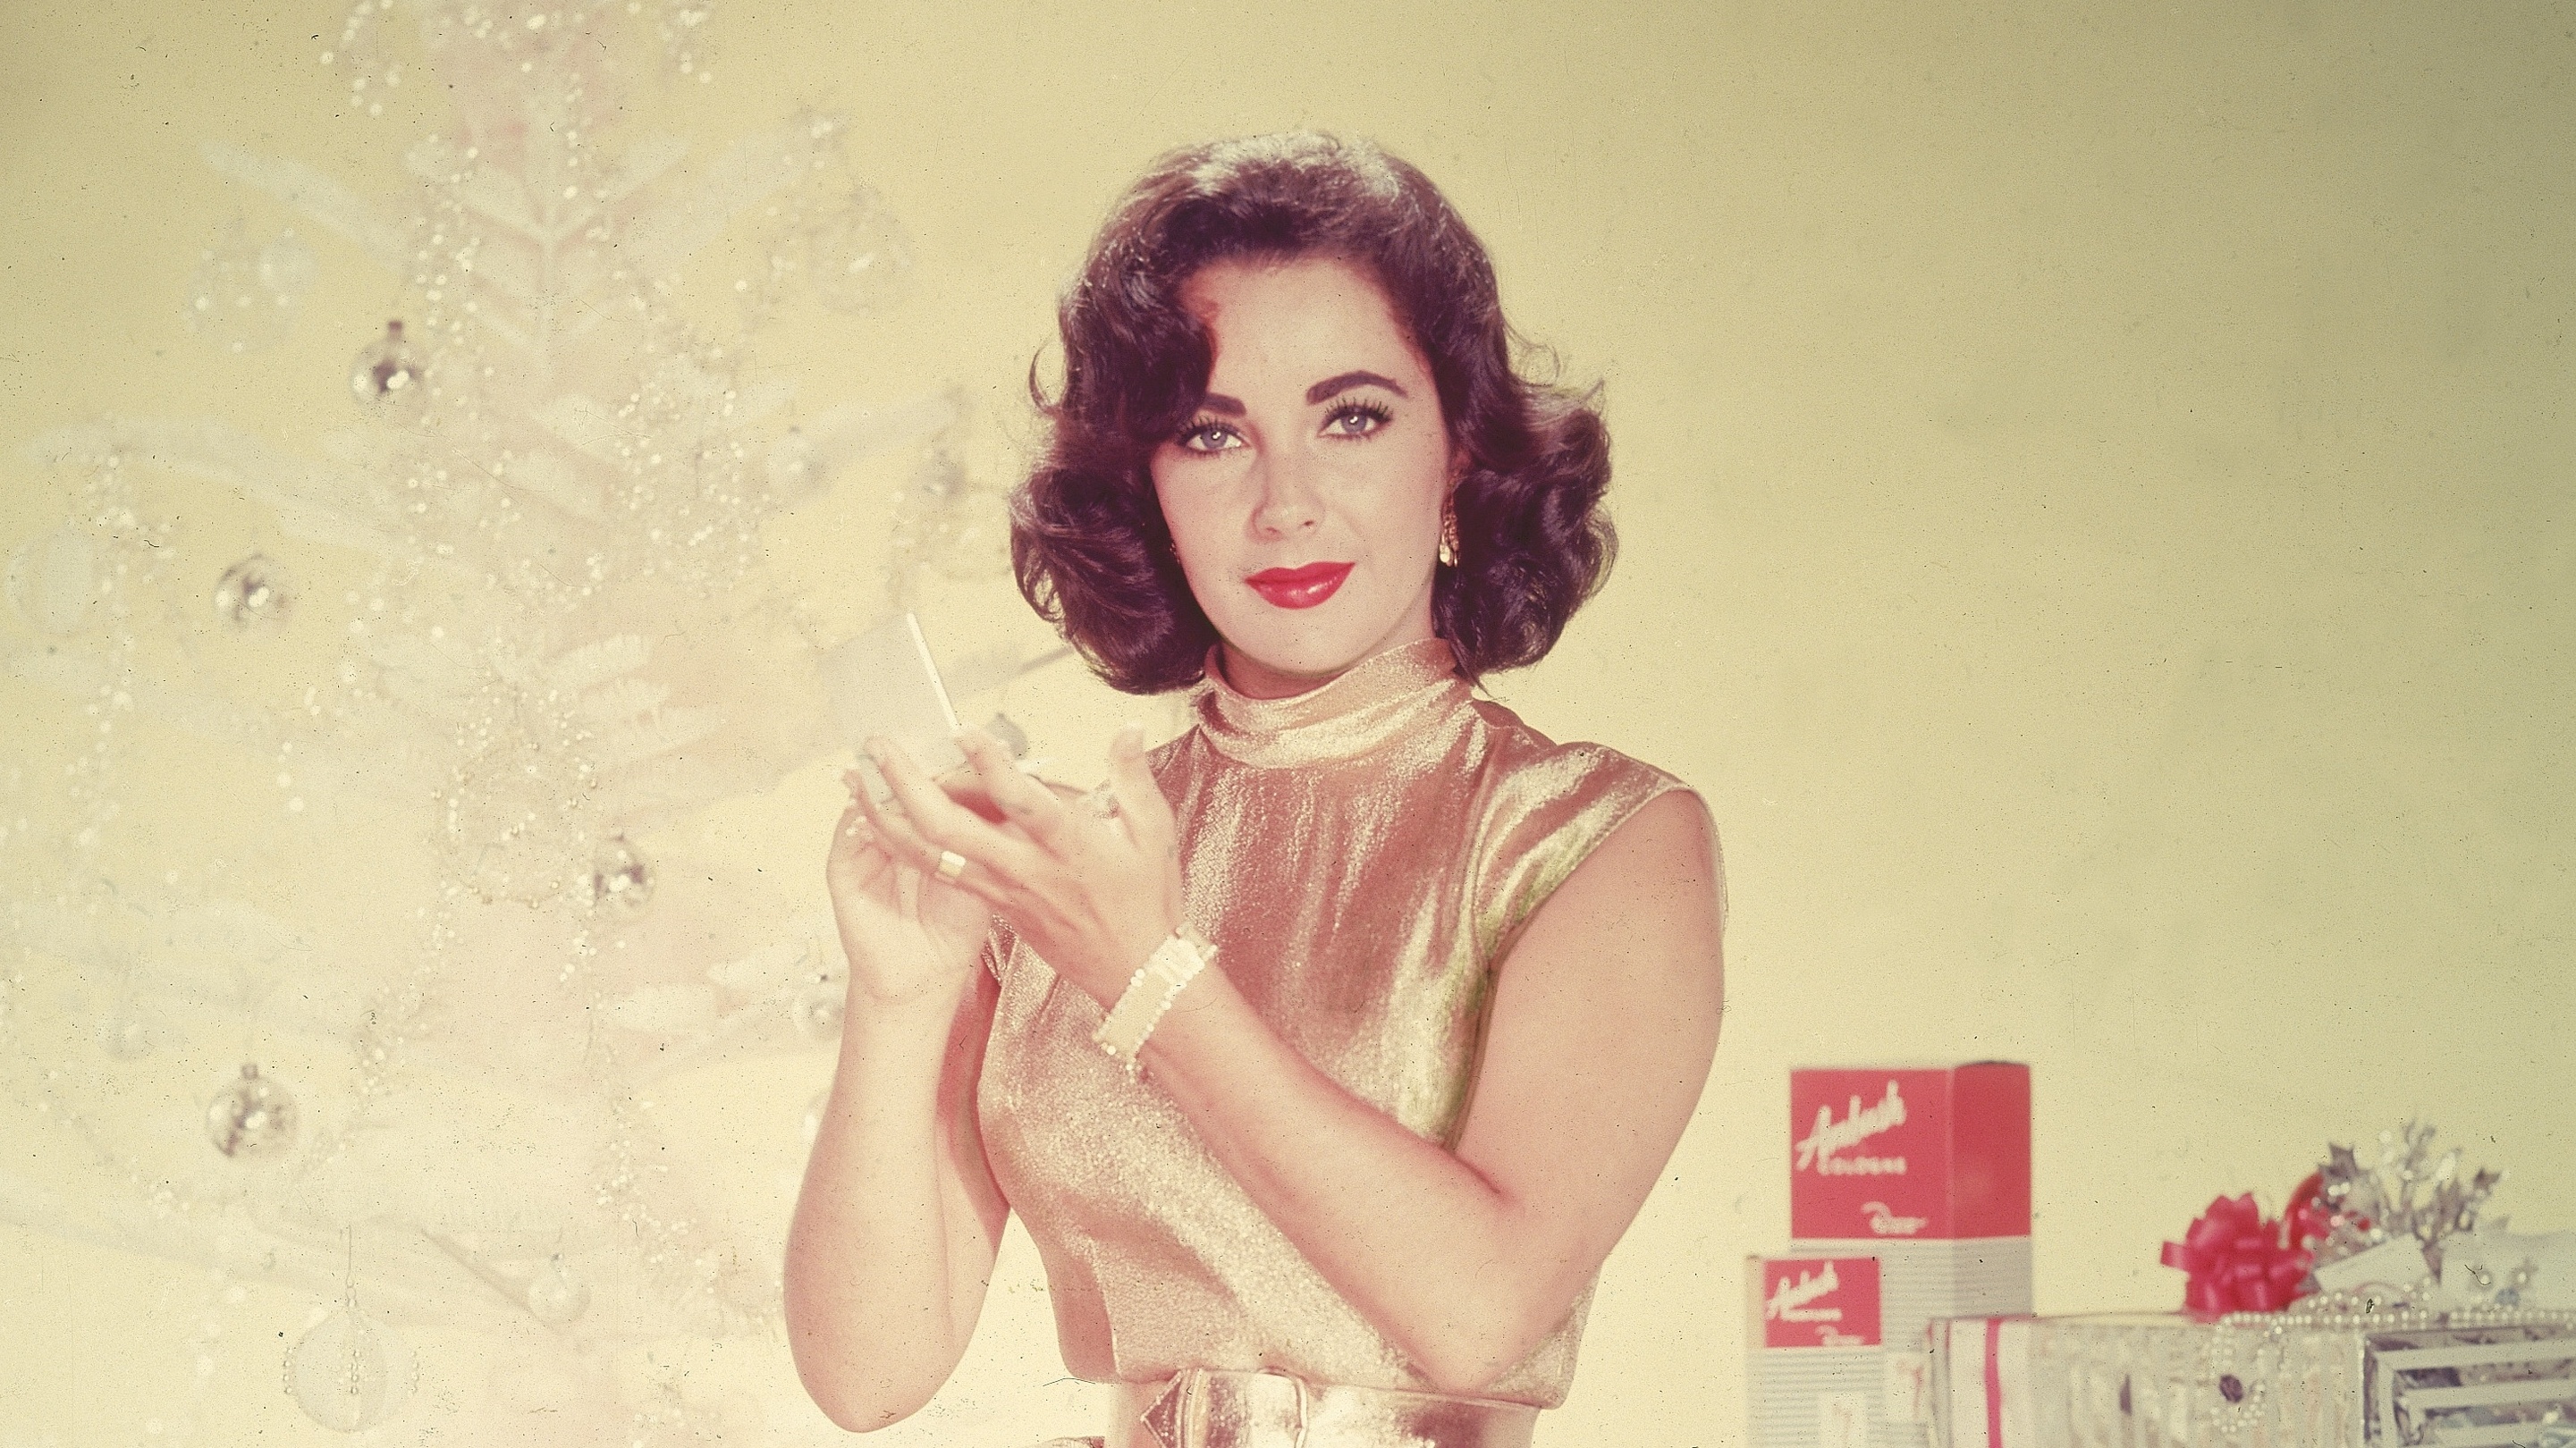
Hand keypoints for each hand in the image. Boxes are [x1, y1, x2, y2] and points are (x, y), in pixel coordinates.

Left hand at [856, 722, 1181, 1004]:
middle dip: (908, 784)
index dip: (988, 763)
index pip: (1019, 799)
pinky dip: (902, 842)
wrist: (1134, 972)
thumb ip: (1133, 776)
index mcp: (1067, 844)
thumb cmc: (1146, 900)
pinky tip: (878, 818)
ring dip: (887, 815)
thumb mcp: (1154, 832)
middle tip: (880, 746)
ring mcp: (1002, 889)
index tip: (963, 729)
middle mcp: (1025, 867)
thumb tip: (1127, 727)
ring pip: (930, 854)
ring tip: (858, 778)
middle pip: (950, 828)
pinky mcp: (992, 903)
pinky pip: (937, 871)